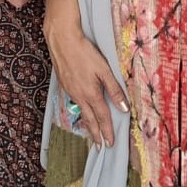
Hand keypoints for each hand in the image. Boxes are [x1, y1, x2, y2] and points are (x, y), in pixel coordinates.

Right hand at [43, 0, 127, 147]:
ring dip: (87, 125)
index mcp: (91, 94)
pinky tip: (80, 111)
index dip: (107, 131)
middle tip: (99, 147)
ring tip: (91, 134)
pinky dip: (79, 112)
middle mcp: (79, 96)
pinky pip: (74, 103)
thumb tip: (125, 109)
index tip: (111, 144)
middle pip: (89, 120)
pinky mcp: (64, 84)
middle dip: (95, 135)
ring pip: (80, 112)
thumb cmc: (85, 52)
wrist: (62, 40)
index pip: (102, 117)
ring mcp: (70, 90)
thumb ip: (114, 90)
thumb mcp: (104, 70)